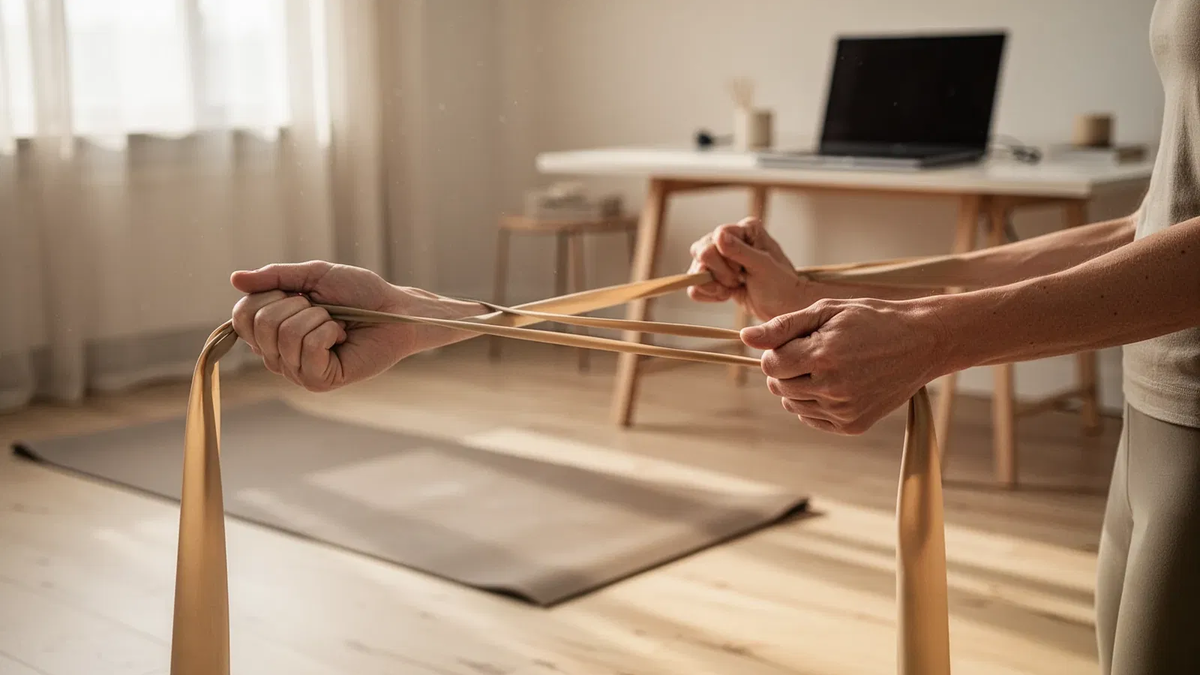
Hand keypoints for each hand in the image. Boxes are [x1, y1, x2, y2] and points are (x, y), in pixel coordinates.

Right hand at [230, 261, 419, 391]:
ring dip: (318, 318)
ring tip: (335, 324)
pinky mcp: (318, 381)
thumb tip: (235, 279)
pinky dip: (328, 332)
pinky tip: (341, 337)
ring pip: (285, 335)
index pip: (241, 315)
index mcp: (271, 330)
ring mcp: (297, 371)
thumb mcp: (314, 275)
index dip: (267, 296)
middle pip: (260, 325)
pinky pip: (308, 349)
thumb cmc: (358, 292)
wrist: (394, 308)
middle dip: (296, 305)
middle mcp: (278, 354)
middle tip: (323, 310)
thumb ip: (275, 277)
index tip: (298, 294)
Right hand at [687, 217, 809, 320]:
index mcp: (744, 229)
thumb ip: (741, 251)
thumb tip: (718, 236)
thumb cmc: (781, 285)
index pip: (715, 239)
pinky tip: (727, 294)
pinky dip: (709, 294)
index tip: (743, 270)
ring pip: (695, 270)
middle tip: (739, 279)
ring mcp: (718, 258)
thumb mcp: (764, 266)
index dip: (724, 260)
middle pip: (700, 252)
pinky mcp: (713, 276)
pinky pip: (694, 287)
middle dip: (718, 273)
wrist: (783, 307)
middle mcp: (728, 239)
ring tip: (735, 287)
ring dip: (714, 286)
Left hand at [740, 298, 950, 433]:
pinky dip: (814, 403)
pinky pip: (811, 418)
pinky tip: (835, 383)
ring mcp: (843, 410)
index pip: (771, 364)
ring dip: (798, 386)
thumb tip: (745, 337)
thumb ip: (783, 326)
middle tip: (813, 351)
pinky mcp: (852, 425)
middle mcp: (832, 388)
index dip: (777, 351)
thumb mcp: (827, 311)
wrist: (921, 343)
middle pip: (778, 386)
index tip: (796, 342)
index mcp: (823, 355)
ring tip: (825, 366)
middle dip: (786, 368)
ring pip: (792, 404)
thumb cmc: (871, 320)